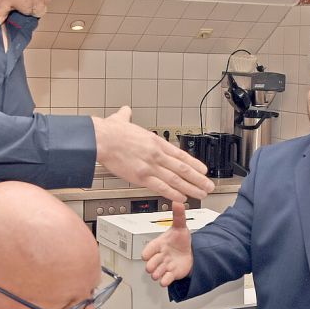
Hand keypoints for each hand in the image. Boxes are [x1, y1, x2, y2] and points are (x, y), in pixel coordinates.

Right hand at [92, 106, 213, 202]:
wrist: (101, 139)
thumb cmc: (110, 131)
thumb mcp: (121, 119)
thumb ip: (126, 116)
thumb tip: (125, 110)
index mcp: (155, 142)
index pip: (180, 155)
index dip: (194, 163)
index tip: (204, 170)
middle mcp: (157, 155)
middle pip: (183, 169)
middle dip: (198, 179)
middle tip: (209, 185)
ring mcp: (150, 166)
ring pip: (176, 180)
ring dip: (191, 188)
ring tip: (201, 193)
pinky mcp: (141, 177)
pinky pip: (161, 187)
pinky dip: (174, 193)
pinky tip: (182, 197)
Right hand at [141, 202, 192, 286]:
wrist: (190, 252)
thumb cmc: (180, 240)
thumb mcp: (180, 226)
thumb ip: (178, 215)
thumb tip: (178, 201)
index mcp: (158, 245)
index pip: (146, 251)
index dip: (149, 252)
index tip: (158, 250)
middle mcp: (159, 257)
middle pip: (148, 265)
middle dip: (153, 265)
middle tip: (162, 260)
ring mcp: (164, 267)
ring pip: (155, 274)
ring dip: (159, 273)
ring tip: (167, 267)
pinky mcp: (170, 275)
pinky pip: (164, 281)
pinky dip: (166, 280)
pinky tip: (170, 274)